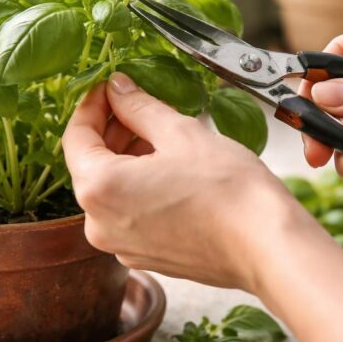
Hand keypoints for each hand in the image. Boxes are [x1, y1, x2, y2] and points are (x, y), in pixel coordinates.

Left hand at [64, 73, 342, 341]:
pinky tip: (169, 165)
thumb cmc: (229, 192)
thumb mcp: (180, 132)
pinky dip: (140, 185)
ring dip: (127, 157)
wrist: (266, 245)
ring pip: (112, 188)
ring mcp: (122, 245)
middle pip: (91, 164)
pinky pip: (129, 211)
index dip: (92, 104)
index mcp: (99, 189)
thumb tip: (118, 88)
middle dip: (112, 130)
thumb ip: (139, 106)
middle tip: (138, 102)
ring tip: (160, 131)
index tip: (108, 86)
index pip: (75, 136)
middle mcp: (100, 224)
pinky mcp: (145, 255)